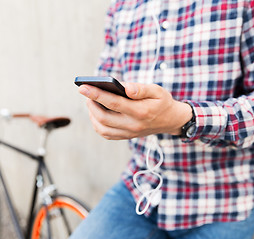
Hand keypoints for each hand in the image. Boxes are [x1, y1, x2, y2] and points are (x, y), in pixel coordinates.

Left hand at [78, 82, 192, 139]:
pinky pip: (106, 134)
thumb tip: (125, 88)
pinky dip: (97, 124)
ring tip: (91, 101)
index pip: (114, 103)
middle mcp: (134, 125)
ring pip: (103, 128)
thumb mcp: (157, 91)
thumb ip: (141, 89)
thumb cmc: (162, 102)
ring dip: (92, 115)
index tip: (83, 87)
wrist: (171, 120)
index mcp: (141, 111)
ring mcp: (129, 133)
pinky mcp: (126, 136)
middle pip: (104, 117)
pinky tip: (96, 113)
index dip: (96, 94)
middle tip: (85, 91)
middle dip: (91, 104)